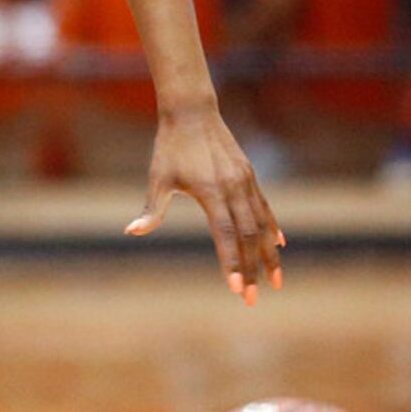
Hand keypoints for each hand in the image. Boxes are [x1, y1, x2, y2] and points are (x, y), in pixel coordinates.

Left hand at [125, 103, 284, 303]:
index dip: (232, 262)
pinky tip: (278, 244)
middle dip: (252, 270)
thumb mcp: (158, 177)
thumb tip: (132, 231)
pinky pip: (265, 207)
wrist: (192, 112)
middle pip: (249, 236)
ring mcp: (245, 182)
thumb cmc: (170, 147)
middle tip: (253, 299)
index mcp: (212, 191)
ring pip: (262, 225)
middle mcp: (234, 188)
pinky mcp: (249, 176)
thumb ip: (152, 208)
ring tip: (276, 281)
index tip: (236, 288)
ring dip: (269, 254)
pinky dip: (272, 228)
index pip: (226, 235)